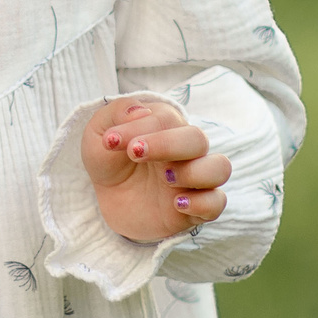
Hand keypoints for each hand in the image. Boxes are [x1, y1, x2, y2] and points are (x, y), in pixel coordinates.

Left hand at [82, 97, 229, 242]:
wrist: (109, 199)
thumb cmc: (109, 159)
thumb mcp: (98, 134)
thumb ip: (115, 114)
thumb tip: (140, 111)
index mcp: (166, 126)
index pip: (165, 118)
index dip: (138, 127)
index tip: (110, 140)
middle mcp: (186, 150)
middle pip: (197, 138)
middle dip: (167, 144)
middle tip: (134, 153)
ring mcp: (194, 179)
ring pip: (219, 168)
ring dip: (195, 172)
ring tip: (165, 178)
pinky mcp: (196, 207)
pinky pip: (217, 203)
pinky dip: (203, 203)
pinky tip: (177, 204)